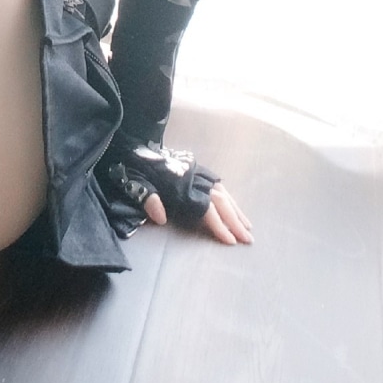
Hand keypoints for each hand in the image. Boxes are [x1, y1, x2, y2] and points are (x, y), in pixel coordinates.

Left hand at [95, 138, 253, 243]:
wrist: (136, 142)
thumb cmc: (135, 167)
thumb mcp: (134, 182)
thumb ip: (147, 199)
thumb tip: (160, 217)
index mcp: (180, 183)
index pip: (205, 208)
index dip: (218, 224)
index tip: (230, 240)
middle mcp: (194, 177)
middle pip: (220, 202)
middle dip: (235, 222)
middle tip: (248, 240)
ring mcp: (198, 172)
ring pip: (223, 193)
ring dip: (236, 211)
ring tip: (248, 227)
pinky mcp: (198, 168)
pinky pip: (219, 185)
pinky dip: (229, 198)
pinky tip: (236, 208)